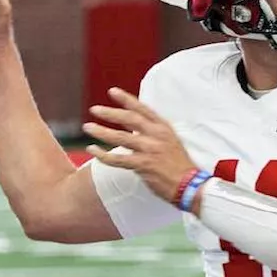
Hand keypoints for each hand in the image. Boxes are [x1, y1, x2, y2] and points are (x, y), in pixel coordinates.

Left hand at [82, 87, 198, 204]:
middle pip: (129, 118)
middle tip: (95, 109)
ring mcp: (149, 149)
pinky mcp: (143, 165)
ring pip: (120, 137)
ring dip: (101, 131)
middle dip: (110, 112)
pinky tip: (92, 150)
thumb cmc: (179, 165)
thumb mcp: (171, 141)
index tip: (112, 91)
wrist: (189, 185)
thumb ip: (154, 133)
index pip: (142, 109)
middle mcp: (156, 135)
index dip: (126, 99)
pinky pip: (118, 159)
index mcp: (163, 128)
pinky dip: (103, 155)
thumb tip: (135, 128)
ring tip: (87, 127)